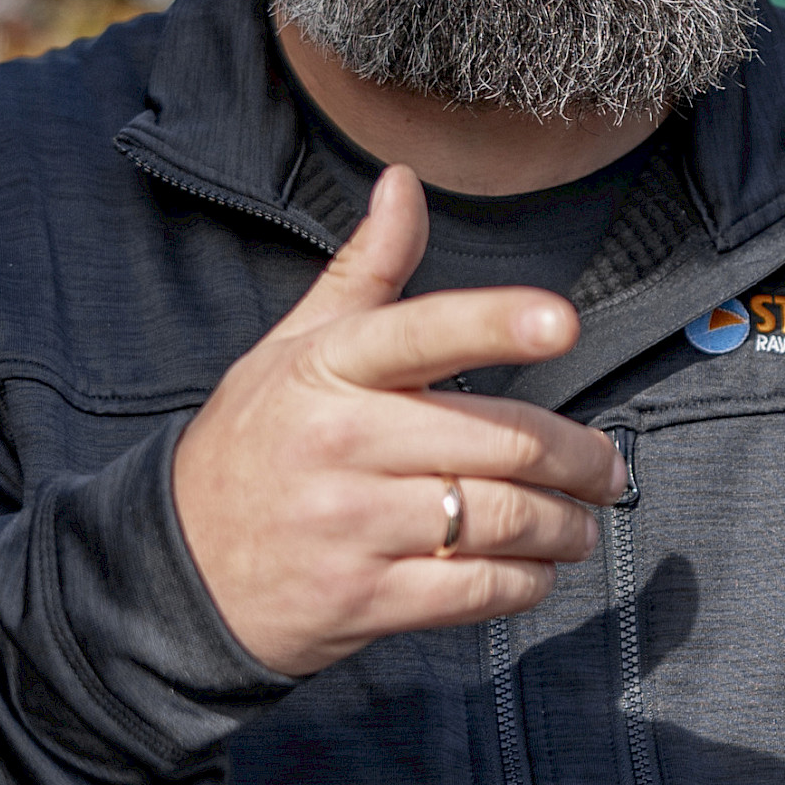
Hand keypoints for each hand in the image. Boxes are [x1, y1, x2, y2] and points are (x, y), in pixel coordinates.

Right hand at [171, 166, 625, 675]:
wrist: (178, 568)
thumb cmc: (254, 445)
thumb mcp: (292, 350)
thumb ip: (364, 272)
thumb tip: (404, 183)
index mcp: (329, 369)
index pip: (422, 332)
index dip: (497, 324)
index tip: (561, 323)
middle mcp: (341, 442)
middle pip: (502, 440)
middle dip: (580, 458)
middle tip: (607, 467)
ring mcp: (351, 526)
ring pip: (502, 519)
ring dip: (566, 526)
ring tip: (582, 522)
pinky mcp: (363, 600)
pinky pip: (478, 591)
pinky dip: (527, 583)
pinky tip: (537, 570)